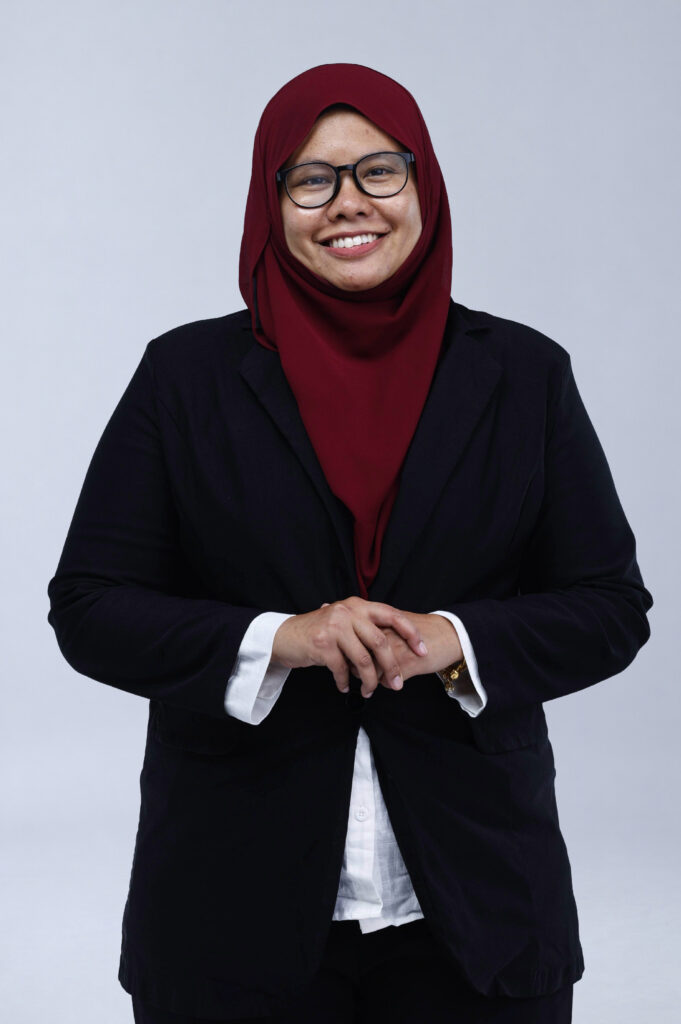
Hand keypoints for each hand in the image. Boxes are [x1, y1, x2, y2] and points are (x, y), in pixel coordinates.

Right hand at [270, 596, 428, 697]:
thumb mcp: (344, 622)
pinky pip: (342, 669)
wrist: (283, 637)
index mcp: (357, 605)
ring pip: (363, 660)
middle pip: (380, 642)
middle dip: (392, 666)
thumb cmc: (318, 632)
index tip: (422, 650)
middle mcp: (347, 612)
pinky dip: (345, 682)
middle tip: (398, 684)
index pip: (392, 616)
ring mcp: (334, 627)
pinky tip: (345, 687)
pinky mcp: (322, 644)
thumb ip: (365, 628)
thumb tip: (399, 646)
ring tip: (369, 691)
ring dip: (370, 680)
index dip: (411, 633)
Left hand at [360, 614, 462, 685]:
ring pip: (372, 671)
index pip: (356, 642)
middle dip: (359, 671)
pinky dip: (388, 684)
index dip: (353, 656)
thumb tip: (359, 648)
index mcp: (382, 623)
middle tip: (361, 679)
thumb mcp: (397, 626)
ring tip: (371, 687)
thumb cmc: (425, 630)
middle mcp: (385, 634)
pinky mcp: (406, 663)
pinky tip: (394, 681)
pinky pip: (387, 681)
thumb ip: (379, 633)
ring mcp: (395, 649)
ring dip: (371, 682)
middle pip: (360, 658)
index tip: (353, 664)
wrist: (450, 634)